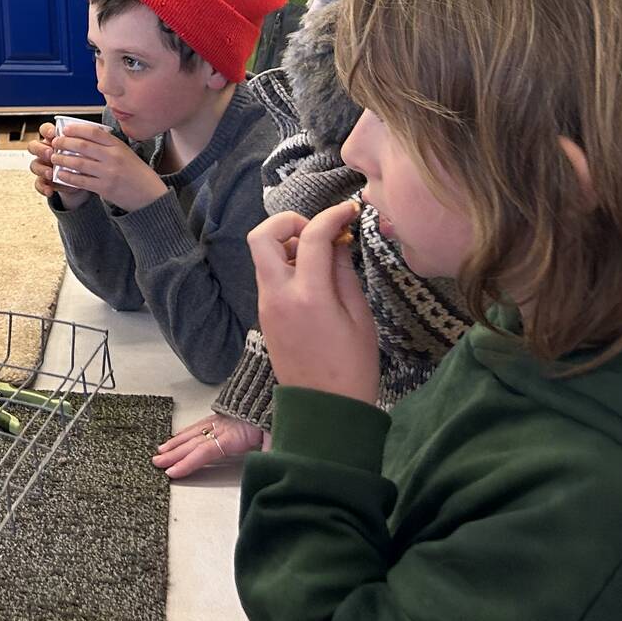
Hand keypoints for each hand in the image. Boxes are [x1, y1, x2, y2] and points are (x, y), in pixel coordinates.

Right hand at [31, 124, 89, 208]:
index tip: (54, 133)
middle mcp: (47, 151)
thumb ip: (87, 142)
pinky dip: (43, 187)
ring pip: (34, 165)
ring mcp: (44, 166)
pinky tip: (50, 190)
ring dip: (41, 168)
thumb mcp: (88, 150)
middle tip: (50, 152)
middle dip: (40, 149)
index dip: (47, 131)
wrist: (86, 179)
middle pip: (34, 146)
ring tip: (50, 173)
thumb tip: (98, 133)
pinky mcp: (46, 181)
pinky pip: (39, 183)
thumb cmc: (87, 159)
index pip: (45, 130)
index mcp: (55, 140)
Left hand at [46, 123, 164, 212]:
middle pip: (82, 146)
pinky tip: (60, 174)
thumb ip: (109, 145)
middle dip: (65, 143)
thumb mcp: (126, 153)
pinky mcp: (105, 188)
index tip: (65, 129)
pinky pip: (81, 181)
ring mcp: (109, 173)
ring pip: (79, 163)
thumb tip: (85, 136)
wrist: (150, 195)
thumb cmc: (137, 173)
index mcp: (118, 146)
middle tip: (55, 142)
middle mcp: (113, 157)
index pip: (93, 132)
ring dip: (62, 159)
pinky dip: (68, 176)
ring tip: (54, 157)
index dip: (76, 129)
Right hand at [152, 412, 266, 478]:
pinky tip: (178, 436)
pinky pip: (198, 425)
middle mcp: (221, 427)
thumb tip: (270, 467)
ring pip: (193, 432)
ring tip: (160, 451)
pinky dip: (186, 431)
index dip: (188, 462)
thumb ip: (272, 451)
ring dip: (176, 443)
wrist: (274, 386)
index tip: (172, 472)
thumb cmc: (274, 413)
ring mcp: (219, 420)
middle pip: (193, 443)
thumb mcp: (276, 434)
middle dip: (173, 454)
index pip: (205, 451)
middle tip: (156, 463)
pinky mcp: (221, 415)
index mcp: (234, 436)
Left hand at [248, 201, 378, 403]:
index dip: (332, 216)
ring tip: (321, 256)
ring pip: (262, 254)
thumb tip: (338, 240)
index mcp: (308, 296)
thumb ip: (344, 273)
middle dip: (288, 222)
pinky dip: (286, 264)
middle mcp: (278, 295)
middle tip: (319, 232)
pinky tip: (314, 276)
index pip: (312, 237)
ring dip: (286, 243)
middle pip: (261, 236)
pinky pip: (268, 275)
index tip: (350, 210)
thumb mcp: (360, 318)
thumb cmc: (353, 368)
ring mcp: (266, 305)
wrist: (324, 410)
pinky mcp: (264, 314)